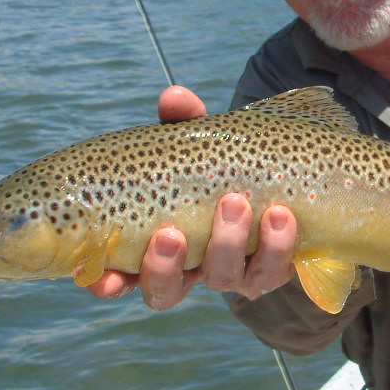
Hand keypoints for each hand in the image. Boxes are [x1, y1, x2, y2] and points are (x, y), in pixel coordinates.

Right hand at [84, 85, 297, 308]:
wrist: (284, 173)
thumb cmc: (221, 162)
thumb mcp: (199, 140)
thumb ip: (185, 121)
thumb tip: (174, 97)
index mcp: (155, 244)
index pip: (121, 278)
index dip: (109, 284)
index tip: (105, 279)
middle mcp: (189, 268)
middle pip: (166, 292)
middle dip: (165, 268)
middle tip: (171, 234)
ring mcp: (230, 273)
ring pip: (222, 279)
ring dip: (227, 244)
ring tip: (236, 203)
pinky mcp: (269, 270)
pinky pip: (270, 272)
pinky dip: (276, 246)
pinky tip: (282, 216)